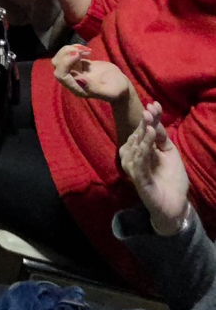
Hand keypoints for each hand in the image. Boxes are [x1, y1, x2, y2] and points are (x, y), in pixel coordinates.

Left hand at [53, 44, 130, 102]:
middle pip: (57, 64)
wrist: (121, 85)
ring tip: (86, 50)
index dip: (65, 62)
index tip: (78, 55)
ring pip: (61, 58)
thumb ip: (94, 88)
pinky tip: (87, 50)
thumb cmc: (117, 90)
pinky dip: (75, 48)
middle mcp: (73, 80)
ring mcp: (75, 71)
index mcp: (77, 88)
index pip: (60, 74)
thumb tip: (78, 79)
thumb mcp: (109, 91)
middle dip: (65, 53)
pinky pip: (69, 54)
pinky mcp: (79, 64)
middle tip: (81, 51)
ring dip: (70, 49)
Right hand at [120, 102, 189, 234]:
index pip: (142, 130)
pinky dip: (140, 155)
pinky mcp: (139, 182)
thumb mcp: (169, 153)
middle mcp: (136, 158)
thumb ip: (161, 136)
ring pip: (133, 151)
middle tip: (149, 112)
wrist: (176, 205)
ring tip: (149, 127)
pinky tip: (146, 145)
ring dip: (141, 138)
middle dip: (142, 124)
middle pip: (136, 137)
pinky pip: (136, 167)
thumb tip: (153, 117)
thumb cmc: (172, 179)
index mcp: (143, 150)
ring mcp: (136, 170)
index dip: (148, 118)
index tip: (153, 104)